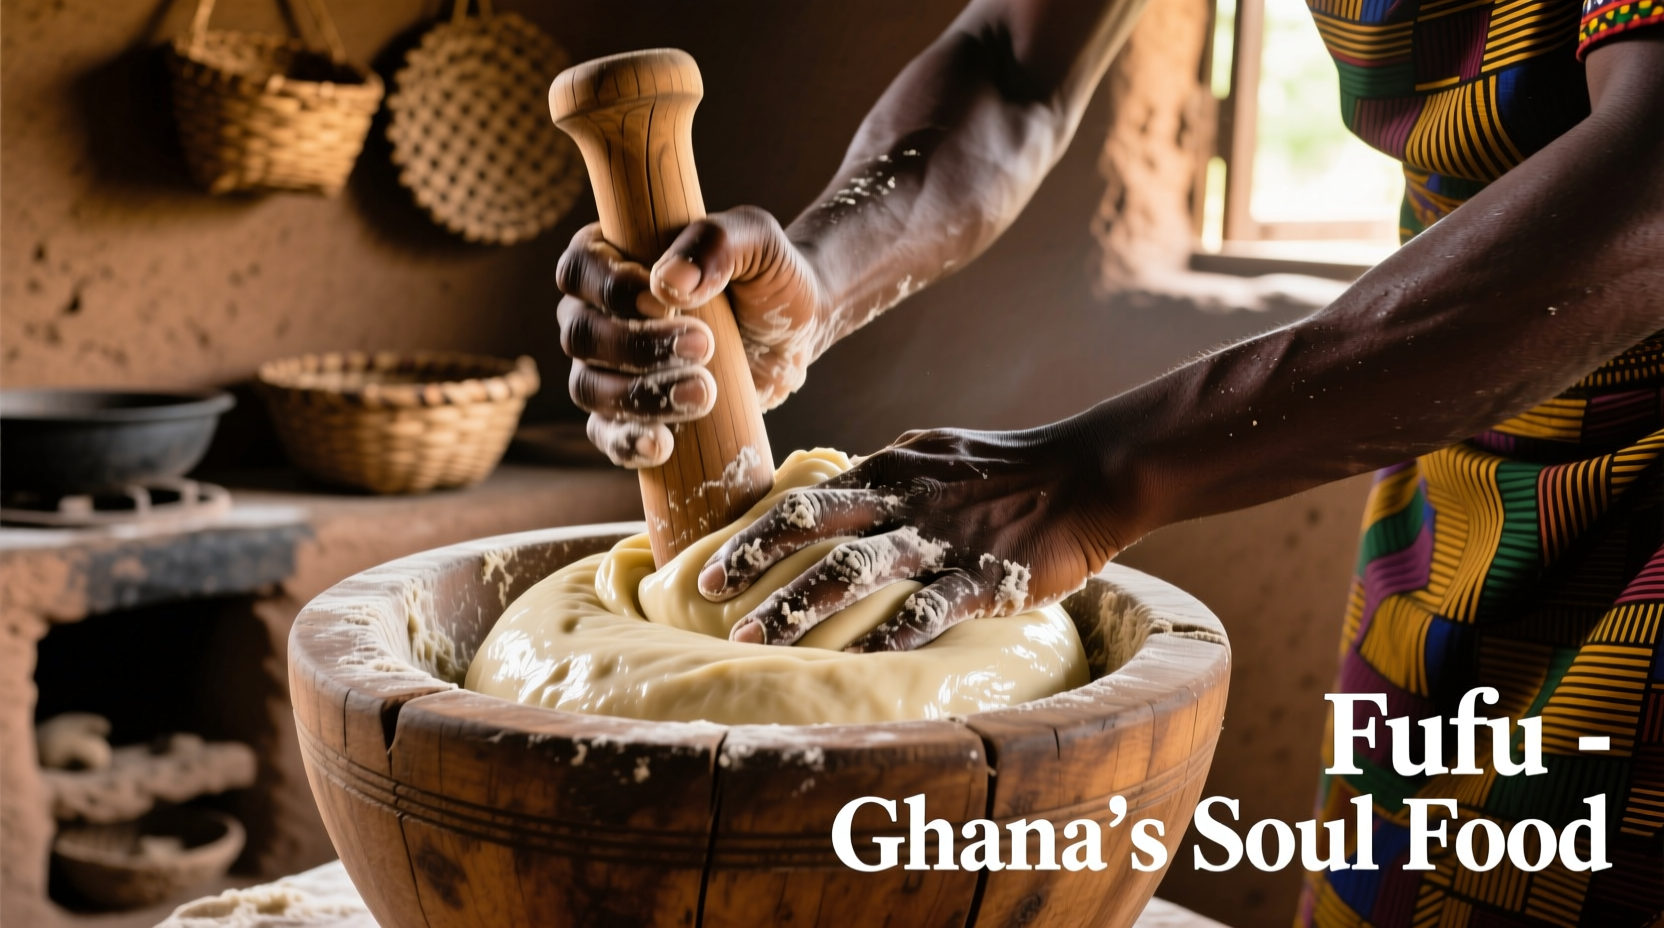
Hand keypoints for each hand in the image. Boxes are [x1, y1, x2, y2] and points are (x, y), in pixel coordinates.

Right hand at [556, 206, 832, 466]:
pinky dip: (627, 444)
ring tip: (703, 393)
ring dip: (638, 397)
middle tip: (703, 346)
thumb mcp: (756, 240)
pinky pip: (606, 435)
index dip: (609, 289)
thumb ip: (715, 244)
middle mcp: (597, 313)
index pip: (578, 270)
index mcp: (612, 258)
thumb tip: (667, 283)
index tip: (662, 301)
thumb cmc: (767, 273)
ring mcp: (609, 368)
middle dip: (636, 346)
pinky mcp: (633, 414)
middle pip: (581, 335)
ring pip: (588, 388)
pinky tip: (662, 444)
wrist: (798, 330)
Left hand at [696, 425, 1126, 650]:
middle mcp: (905, 499)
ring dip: (800, 605)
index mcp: (890, 470)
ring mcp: (943, 538)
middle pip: (812, 524)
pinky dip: (889, 637)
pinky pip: (928, 611)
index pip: (803, 498)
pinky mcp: (983, 576)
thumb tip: (831, 499)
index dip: (750, 532)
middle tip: (708, 594)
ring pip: (855, 570)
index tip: (706, 564)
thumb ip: (884, 478)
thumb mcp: (934, 454)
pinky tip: (856, 664)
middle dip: (753, 560)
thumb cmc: (1008, 467)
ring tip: (757, 638)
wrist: (1089, 472)